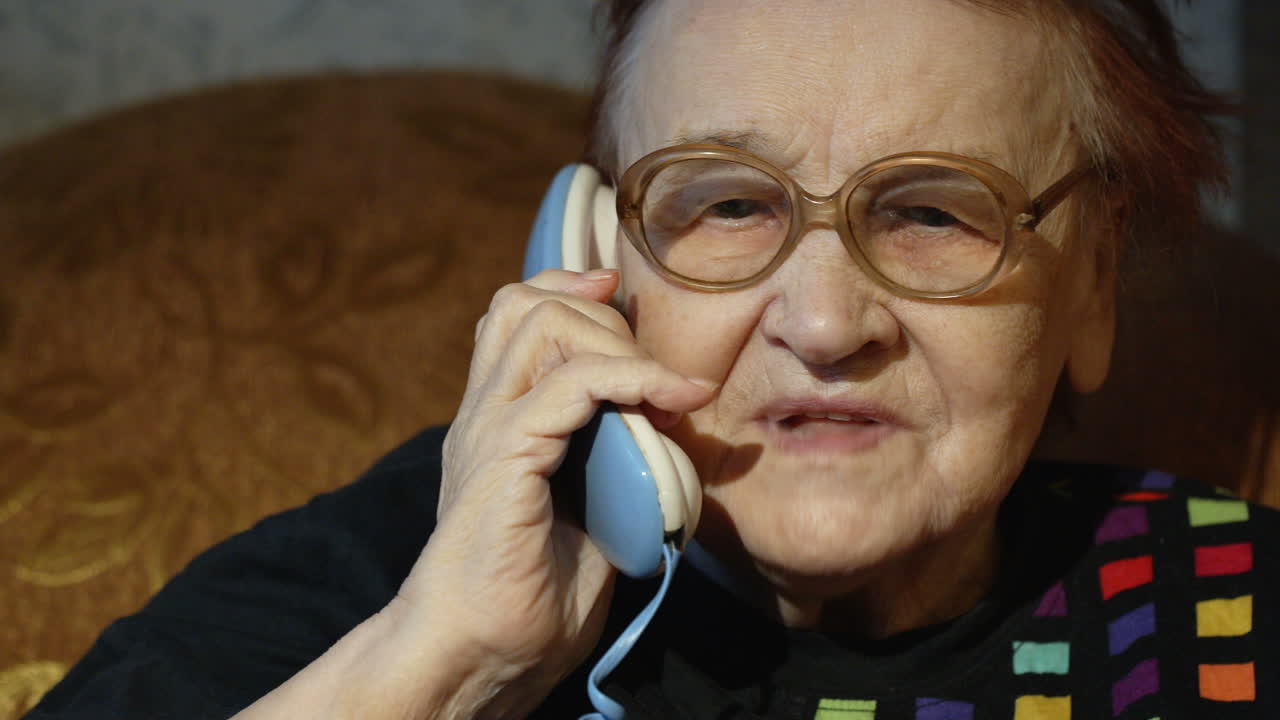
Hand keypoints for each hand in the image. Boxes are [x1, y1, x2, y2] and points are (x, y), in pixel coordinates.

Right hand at [395, 269, 713, 716]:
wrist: (480, 658)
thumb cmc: (532, 603)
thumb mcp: (589, 516)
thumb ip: (613, 465)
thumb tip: (668, 439)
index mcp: (495, 422)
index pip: (513, 317)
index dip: (569, 292)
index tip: (622, 302)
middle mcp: (483, 413)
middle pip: (524, 303)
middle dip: (604, 317)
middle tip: (652, 371)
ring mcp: (486, 428)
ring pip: (539, 322)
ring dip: (616, 341)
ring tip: (662, 387)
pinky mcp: (502, 455)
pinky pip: (570, 383)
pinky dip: (633, 378)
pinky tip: (674, 400)